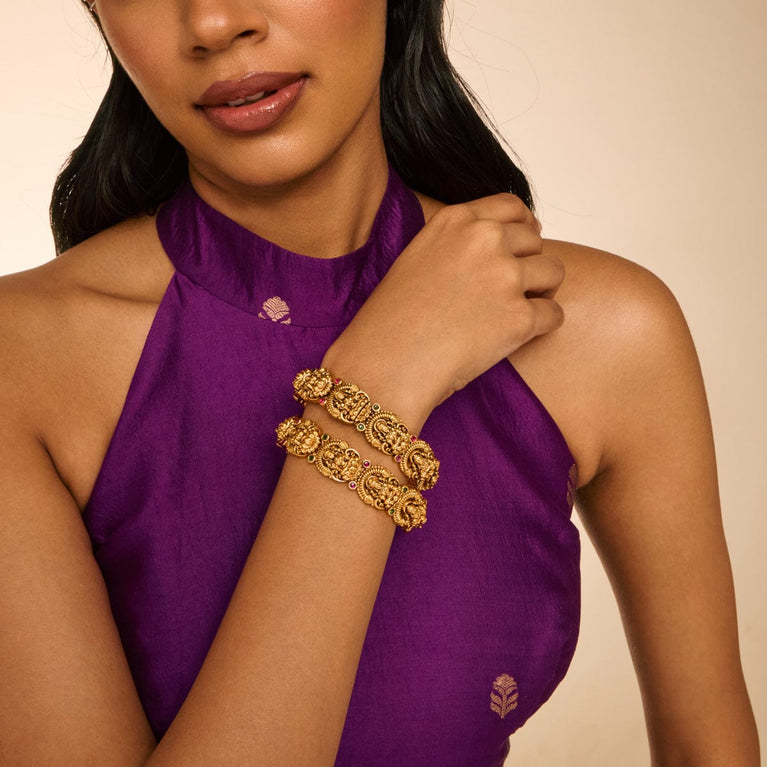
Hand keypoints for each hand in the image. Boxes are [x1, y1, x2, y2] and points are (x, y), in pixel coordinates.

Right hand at [323, 193, 564, 428]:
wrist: (385, 363)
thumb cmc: (392, 320)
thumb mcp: (418, 258)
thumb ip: (457, 243)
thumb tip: (502, 244)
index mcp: (456, 221)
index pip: (511, 206)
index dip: (524, 226)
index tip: (526, 244)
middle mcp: (484, 240)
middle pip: (535, 241)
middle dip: (529, 264)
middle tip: (512, 292)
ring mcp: (504, 277)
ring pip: (554, 273)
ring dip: (542, 292)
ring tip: (517, 313)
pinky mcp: (519, 318)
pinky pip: (554, 314)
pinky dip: (543, 326)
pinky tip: (518, 338)